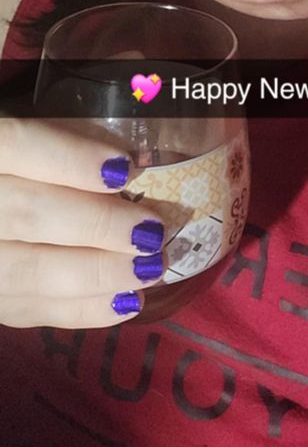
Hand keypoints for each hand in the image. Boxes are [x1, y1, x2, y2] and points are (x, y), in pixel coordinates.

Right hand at [0, 117, 165, 328]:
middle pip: (28, 215)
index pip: (16, 146)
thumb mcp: (36, 136)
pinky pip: (30, 310)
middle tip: (152, 231)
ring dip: (99, 273)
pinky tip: (128, 300)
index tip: (125, 168)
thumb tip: (130, 163)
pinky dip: (83, 309)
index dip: (70, 159)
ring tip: (152, 268)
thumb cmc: (26, 167)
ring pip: (29, 271)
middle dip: (99, 224)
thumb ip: (68, 140)